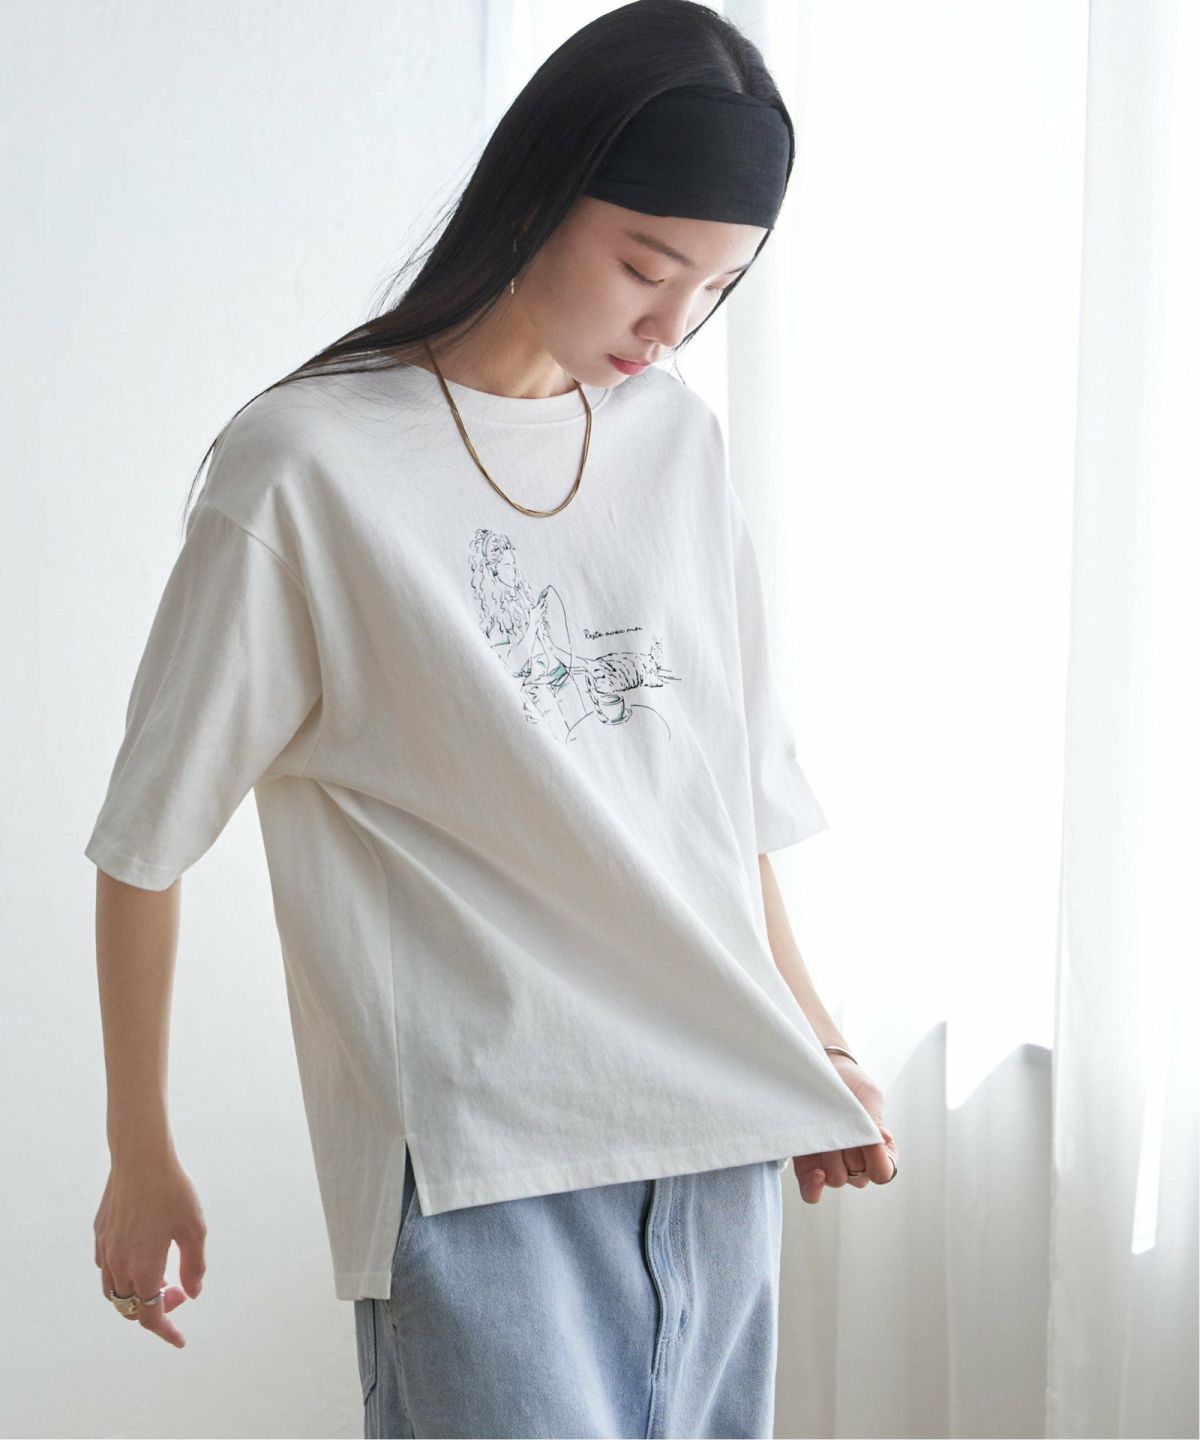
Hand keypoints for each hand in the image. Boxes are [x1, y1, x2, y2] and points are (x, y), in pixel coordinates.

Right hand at [94, 1151, 206, 1347]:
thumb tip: (192, 1293)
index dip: (166, 1331)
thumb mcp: (194, 1230)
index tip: (180, 1340)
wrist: (140, 1159)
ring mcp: (105, 1250)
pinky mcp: (99, 1234)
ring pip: (114, 1291)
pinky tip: (140, 1257)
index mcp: (143, 1269)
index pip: (151, 1317)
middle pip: (130, 1308)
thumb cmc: (172, 1192)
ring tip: (160, 1276)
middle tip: (179, 1290)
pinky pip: (106, 1268)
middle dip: (155, 1309)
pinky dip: (123, 1275)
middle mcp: (118, 1265)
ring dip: (135, 1294)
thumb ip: (194, 1266)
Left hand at [789, 1056, 898, 1204]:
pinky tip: (816, 1173)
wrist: (821, 1071)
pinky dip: (814, 1188)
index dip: (878, 1160)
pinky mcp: (808, 1166)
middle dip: (850, 1151)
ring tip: (826, 1130)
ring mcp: (832, 1166)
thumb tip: (883, 1140)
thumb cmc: (850, 1084)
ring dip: (831, 1157)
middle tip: (842, 1123)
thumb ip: (874, 1118)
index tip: (870, 1140)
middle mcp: (857, 1163)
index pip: (884, 1172)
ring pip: (837, 1180)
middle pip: (858, 1177)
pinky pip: (812, 1192)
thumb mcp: (867, 1095)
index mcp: (880, 1151)